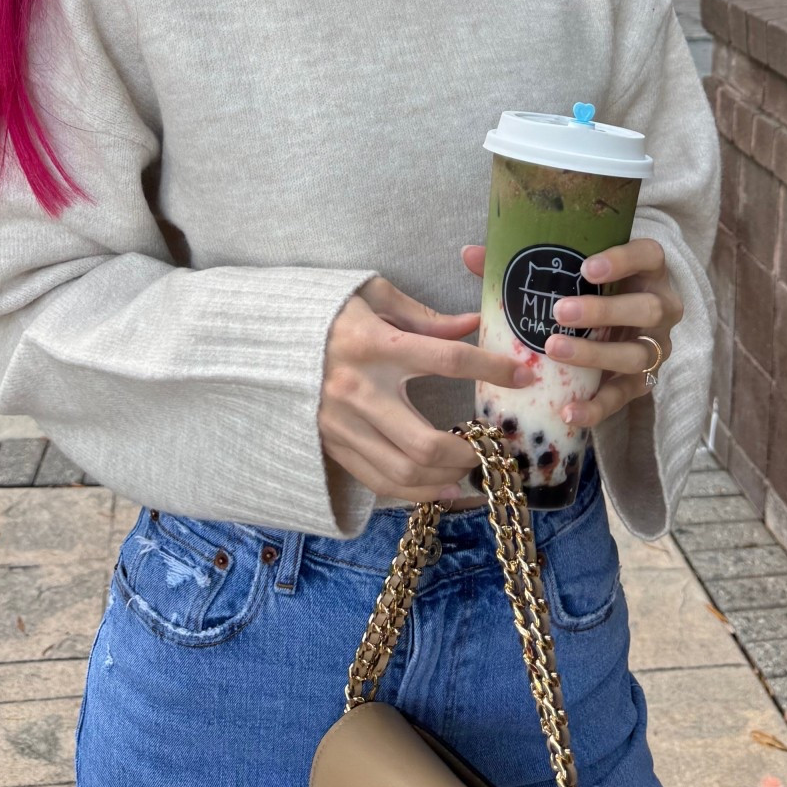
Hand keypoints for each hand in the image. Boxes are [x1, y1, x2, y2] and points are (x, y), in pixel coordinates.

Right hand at [319, 277, 532, 505]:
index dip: (492, 368)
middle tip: (491, 444)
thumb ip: (425, 316)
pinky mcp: (332, 446)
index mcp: (373, 344)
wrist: (263, 339)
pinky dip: (415, 491)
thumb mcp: (374, 295)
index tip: (523, 375)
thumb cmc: (327, 312)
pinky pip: (379, 481)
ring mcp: (341, 425)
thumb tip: (473, 324)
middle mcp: (357, 390)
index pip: (447, 359)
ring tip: (470, 467)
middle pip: (425, 442)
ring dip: (445, 478)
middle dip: (468, 451)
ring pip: (403, 472)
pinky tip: (440, 486)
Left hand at [459, 236, 681, 433]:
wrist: (619, 328)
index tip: (587, 267)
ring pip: (638, 354)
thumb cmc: (588, 290)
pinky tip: (568, 411)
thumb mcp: (568, 272)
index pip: (648, 256)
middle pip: (646, 308)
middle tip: (560, 312)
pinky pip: (623, 398)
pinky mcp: (643, 382)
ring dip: (596, 355)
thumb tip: (469, 253)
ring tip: (555, 351)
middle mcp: (660, 307)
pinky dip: (597, 406)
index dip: (623, 260)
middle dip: (604, 311)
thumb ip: (523, 262)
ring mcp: (655, 347)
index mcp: (646, 271)